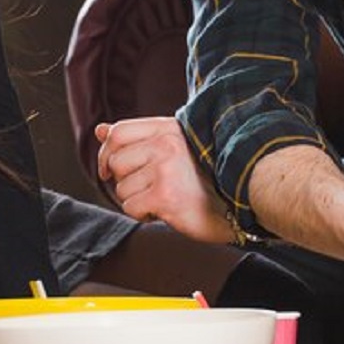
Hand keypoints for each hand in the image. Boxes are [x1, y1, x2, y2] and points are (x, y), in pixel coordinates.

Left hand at [95, 118, 232, 242]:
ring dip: (138, 200)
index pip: (118, 133)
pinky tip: (166, 210)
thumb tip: (100, 131)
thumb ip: (137, 138)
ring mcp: (165, 168)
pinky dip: (144, 215)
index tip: (110, 170)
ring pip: (122, 189)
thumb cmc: (210, 178)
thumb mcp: (174, 148)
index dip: (107, 154)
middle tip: (152, 188)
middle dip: (126, 182)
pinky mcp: (165, 195)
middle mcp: (166, 143)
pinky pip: (130, 208)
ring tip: (166, 198)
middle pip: (115, 163)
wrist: (244, 200)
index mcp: (169, 128)